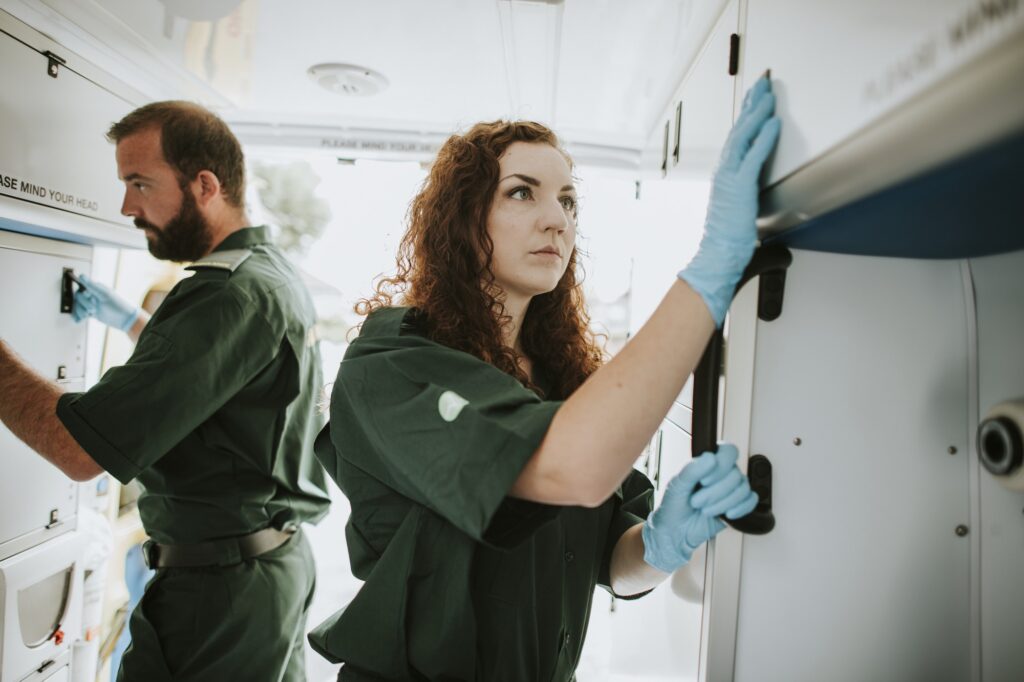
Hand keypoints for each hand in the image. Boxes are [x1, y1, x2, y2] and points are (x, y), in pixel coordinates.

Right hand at [71, 274, 138, 331]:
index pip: (80, 290)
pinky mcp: (91, 313)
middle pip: (78, 299)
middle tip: (94, 309)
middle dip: (83, 305)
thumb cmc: (117, 305)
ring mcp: (91, 304)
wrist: (125, 319)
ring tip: (89, 315)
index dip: (83, 297)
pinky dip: (78, 317)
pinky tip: (80, 320)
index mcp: (95, 288)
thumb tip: (81, 275)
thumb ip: (91, 286)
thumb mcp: (104, 295)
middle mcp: (92, 295)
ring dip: (80, 312)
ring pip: (77, 307)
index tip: (92, 301)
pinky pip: (79, 314)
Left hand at [641, 443, 758, 572]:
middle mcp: (723, 474)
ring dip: (723, 503)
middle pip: (735, 474)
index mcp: (708, 463)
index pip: (728, 451)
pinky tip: (726, 514)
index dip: (721, 465)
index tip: (704, 481)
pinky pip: (751, 501)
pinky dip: (740, 508)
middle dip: (715, 492)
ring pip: (743, 488)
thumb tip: (710, 457)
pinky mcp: (738, 505)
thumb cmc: (674, 505)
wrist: (676, 530)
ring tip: (706, 510)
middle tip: (698, 501)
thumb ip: (692, 469)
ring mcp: (731, 489)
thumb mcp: (677, 485)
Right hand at [678, 75, 781, 325]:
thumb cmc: (726, 243)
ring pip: (744, 136)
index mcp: (724, 176)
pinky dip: (764, 137)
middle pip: (739, 129)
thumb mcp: (742, 217)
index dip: (747, 117)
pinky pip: (754, 156)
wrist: (716, 257)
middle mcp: (723, 171)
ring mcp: (729, 177)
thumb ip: (755, 207)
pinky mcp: (739, 186)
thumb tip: (773, 223)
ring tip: (769, 95)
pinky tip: (774, 123)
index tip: (755, 100)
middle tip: (763, 84)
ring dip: (757, 113)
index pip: (736, 139)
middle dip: (752, 104)